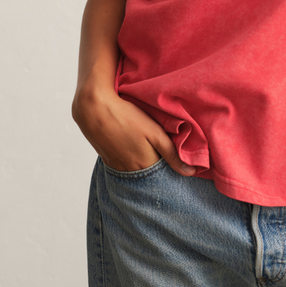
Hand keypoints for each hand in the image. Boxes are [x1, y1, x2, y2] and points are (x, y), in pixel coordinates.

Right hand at [72, 85, 195, 176]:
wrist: (94, 110)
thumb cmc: (127, 118)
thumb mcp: (155, 132)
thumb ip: (173, 153)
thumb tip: (191, 172)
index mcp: (145, 165)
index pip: (164, 176)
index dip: (173, 168)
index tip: (181, 164)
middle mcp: (130, 172)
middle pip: (151, 175)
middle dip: (161, 168)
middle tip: (168, 155)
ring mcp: (117, 167)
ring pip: (138, 171)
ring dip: (146, 163)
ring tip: (151, 149)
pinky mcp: (108, 160)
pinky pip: (126, 166)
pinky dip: (133, 160)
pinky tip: (135, 147)